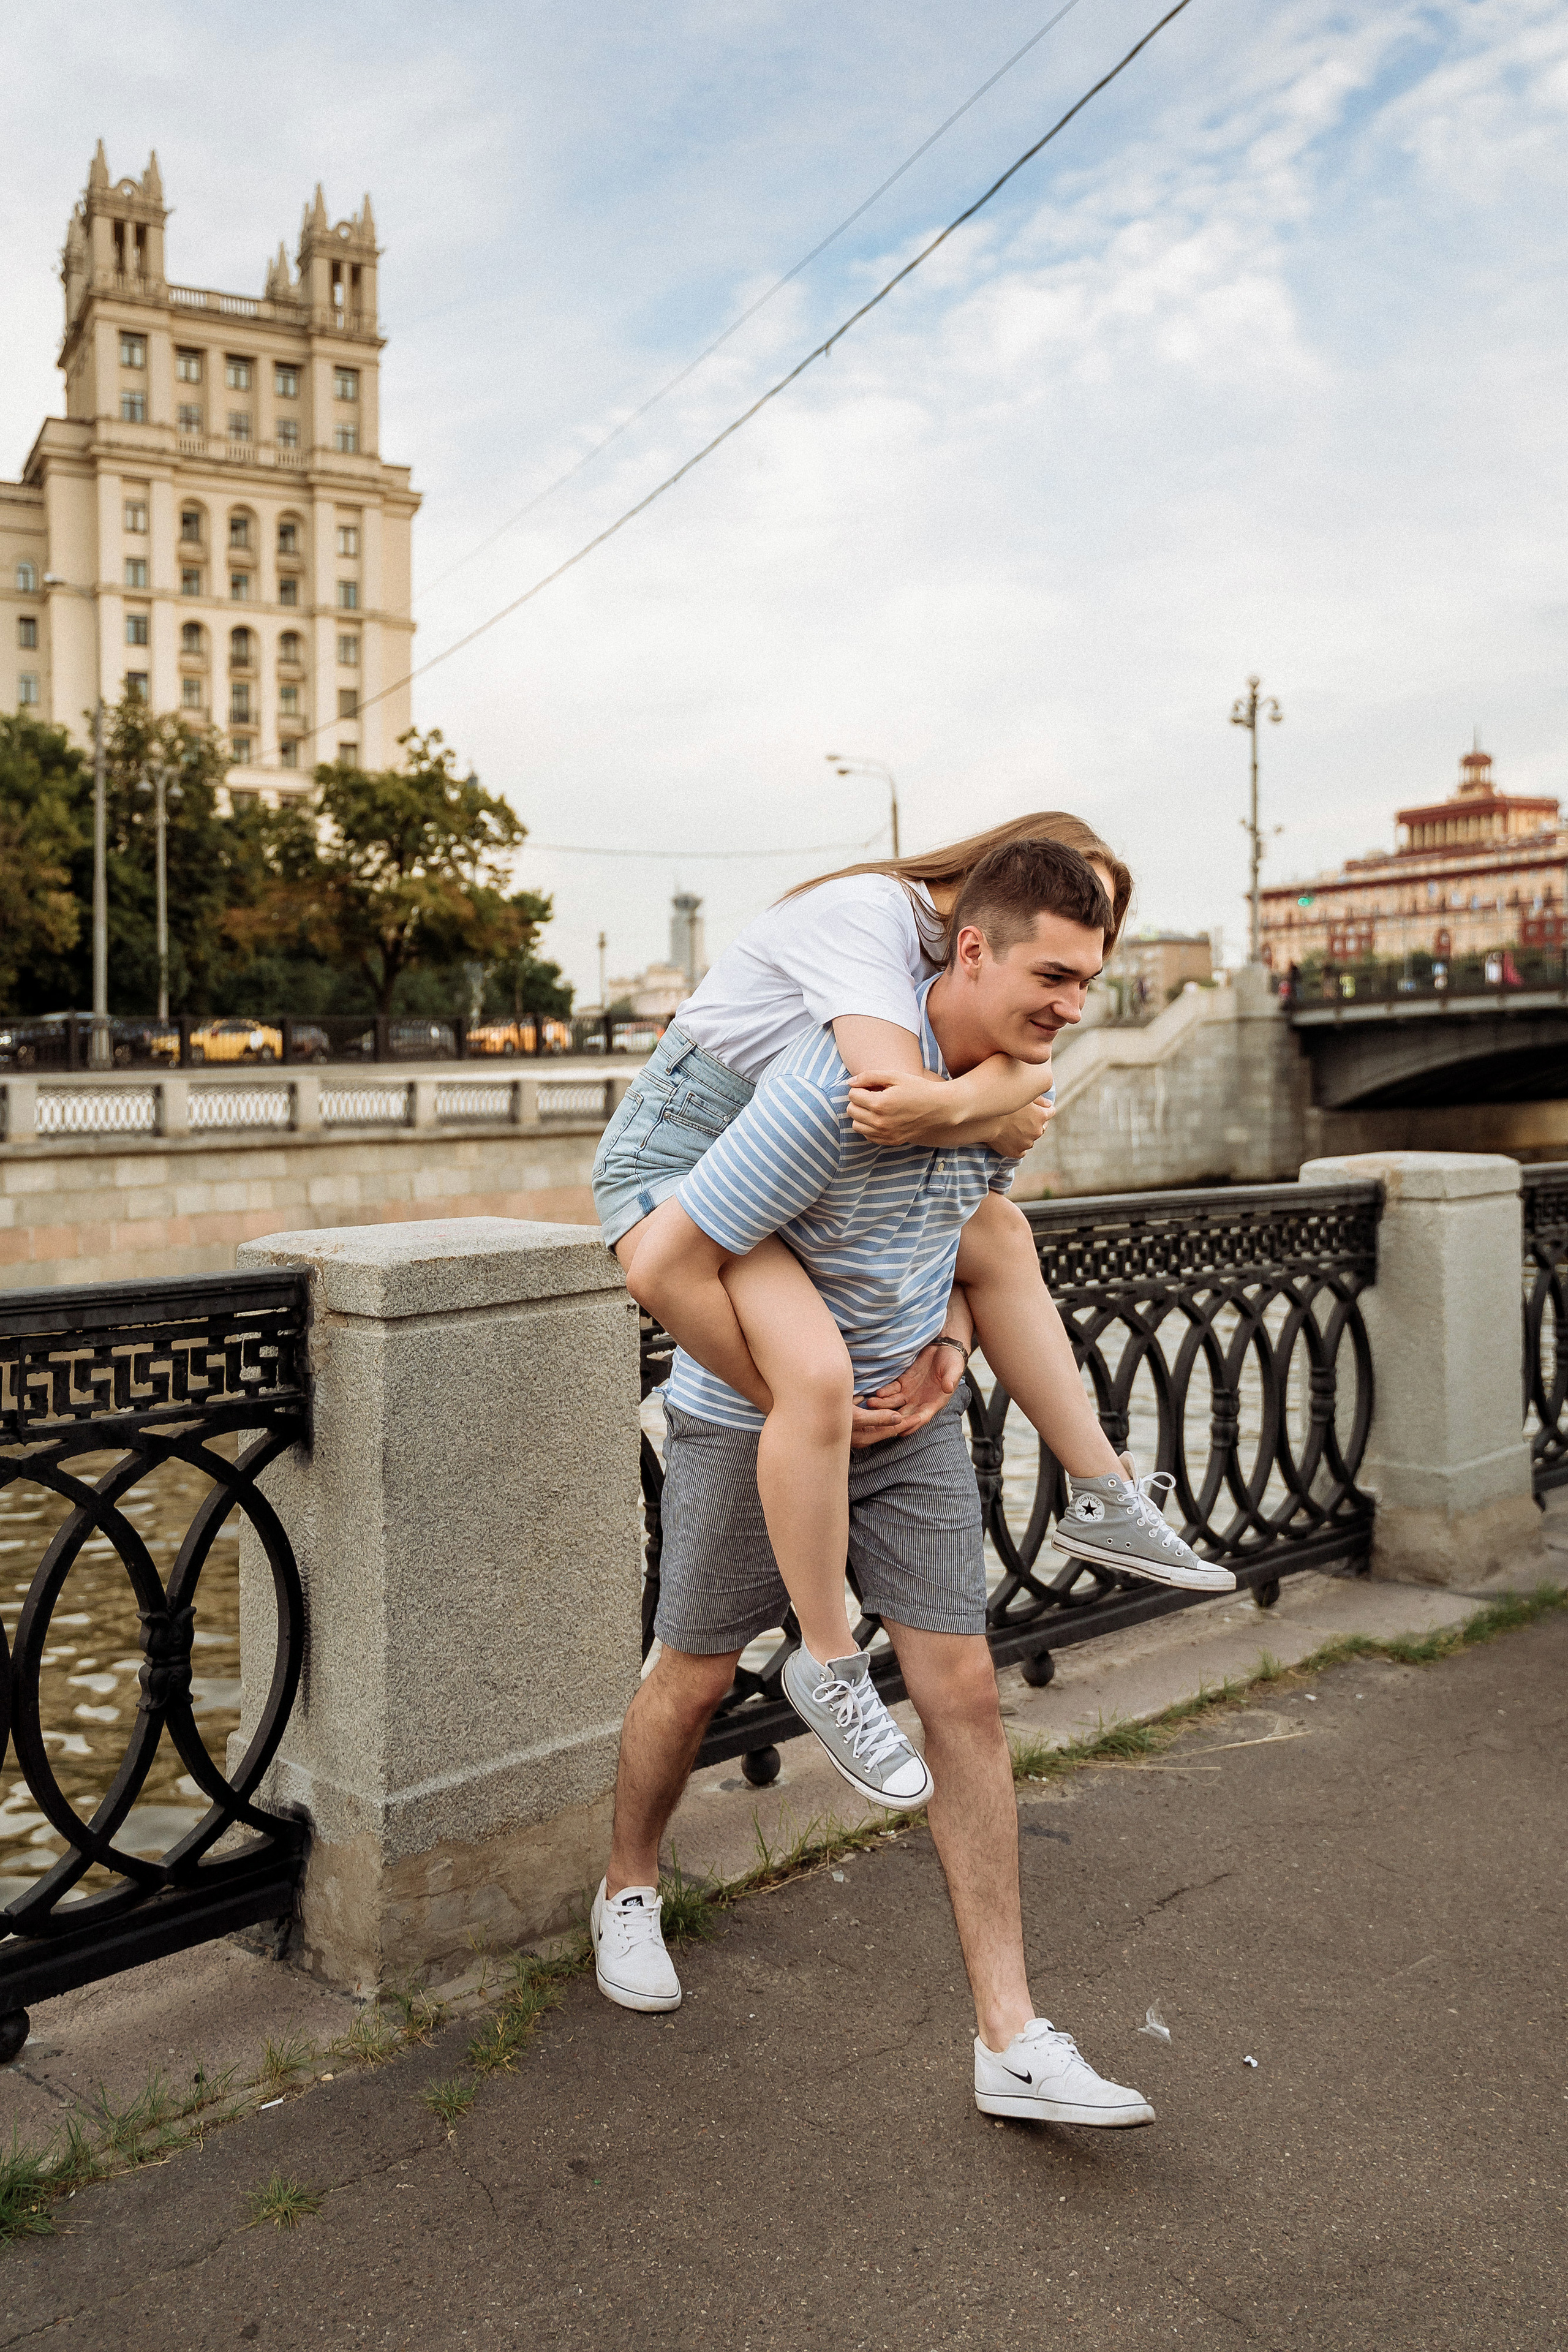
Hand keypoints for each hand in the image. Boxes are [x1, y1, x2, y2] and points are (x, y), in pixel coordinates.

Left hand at [846, 1069, 951, 1146]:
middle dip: (858, 1101)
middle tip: (873, 1095)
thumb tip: (849, 1082)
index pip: (852, 1095)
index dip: (860, 1088)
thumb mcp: (895, 1076)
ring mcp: (885, 1134)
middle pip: (851, 1110)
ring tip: (875, 1107)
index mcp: (880, 1104)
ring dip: (861, 1114)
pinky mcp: (891, 1141)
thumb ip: (869, 1076)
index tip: (872, 1086)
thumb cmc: (918, 1088)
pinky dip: (869, 1127)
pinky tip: (881, 1118)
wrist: (940, 1108)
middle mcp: (880, 1122)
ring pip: (856, 1125)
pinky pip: (867, 1136)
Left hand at [850, 1341, 964, 1448]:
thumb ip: (951, 1379)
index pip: (922, 1417)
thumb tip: (948, 1388)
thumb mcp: (954, 1369)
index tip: (901, 1429)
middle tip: (878, 1420)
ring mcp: (910, 1392)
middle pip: (904, 1414)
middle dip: (891, 1418)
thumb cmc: (952, 1361)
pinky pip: (892, 1390)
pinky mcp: (903, 1382)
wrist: (944, 1348)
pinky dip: (885, 1393)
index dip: (911, 1424)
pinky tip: (877, 1393)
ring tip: (871, 1404)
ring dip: (883, 1405)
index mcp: (934, 1402)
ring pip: (895, 1403)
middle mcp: (920, 1401)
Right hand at [987, 1096, 1053, 1156]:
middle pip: (1042, 1127)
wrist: (985, 1120)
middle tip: (1020, 1119)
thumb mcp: (1022, 1095)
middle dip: (1034, 1123)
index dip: (1042, 1109)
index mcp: (1042, 1116)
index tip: (1034, 1109)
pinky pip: (1021, 1150)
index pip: (1050, 1112)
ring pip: (1030, 1139)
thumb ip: (1039, 1099)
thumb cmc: (1002, 1103)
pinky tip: (1008, 1139)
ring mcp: (1028, 1143)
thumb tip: (1049, 1104)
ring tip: (1011, 1128)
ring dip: (1025, 1135)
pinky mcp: (1017, 1152)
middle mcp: (1038, 1131)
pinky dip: (1016, 1145)